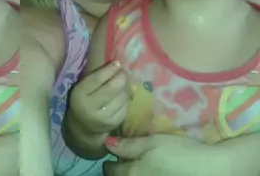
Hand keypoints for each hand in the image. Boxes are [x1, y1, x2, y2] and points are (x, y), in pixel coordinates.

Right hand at [69, 62, 130, 135]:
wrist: (84, 126)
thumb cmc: (85, 99)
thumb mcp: (84, 86)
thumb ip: (97, 75)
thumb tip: (116, 63)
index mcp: (80, 94)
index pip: (96, 80)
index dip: (109, 70)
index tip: (117, 63)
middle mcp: (90, 107)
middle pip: (110, 89)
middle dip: (121, 78)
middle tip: (124, 72)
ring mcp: (103, 118)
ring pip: (121, 98)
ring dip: (126, 88)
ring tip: (125, 83)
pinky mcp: (113, 124)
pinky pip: (125, 107)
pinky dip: (127, 99)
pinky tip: (124, 95)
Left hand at [103, 134, 218, 175]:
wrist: (208, 169)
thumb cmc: (178, 152)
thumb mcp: (152, 142)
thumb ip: (128, 145)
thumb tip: (107, 143)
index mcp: (132, 173)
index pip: (112, 171)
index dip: (110, 162)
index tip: (111, 155)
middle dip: (119, 171)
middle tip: (122, 161)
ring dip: (132, 174)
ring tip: (138, 165)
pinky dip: (143, 175)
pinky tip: (151, 170)